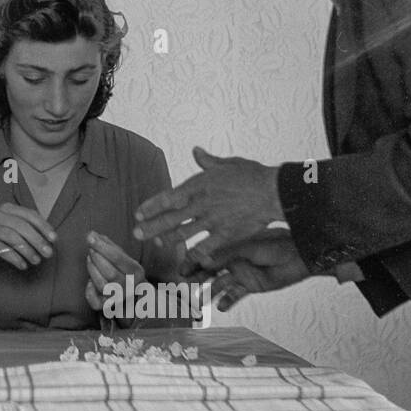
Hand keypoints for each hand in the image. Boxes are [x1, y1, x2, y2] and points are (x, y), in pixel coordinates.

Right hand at [0, 204, 54, 270]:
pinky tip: (22, 265)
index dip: (43, 226)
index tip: (54, 239)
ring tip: (36, 261)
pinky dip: (14, 258)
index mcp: (7, 208)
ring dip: (27, 251)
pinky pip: (1, 249)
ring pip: (12, 237)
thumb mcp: (11, 227)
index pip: (29, 214)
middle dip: (38, 240)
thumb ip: (28, 227)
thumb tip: (50, 238)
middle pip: (22, 226)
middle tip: (48, 253)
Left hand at [83, 231, 143, 312]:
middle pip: (110, 273)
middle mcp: (130, 287)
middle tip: (90, 248)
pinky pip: (95, 303)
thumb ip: (109, 245)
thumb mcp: (122, 256)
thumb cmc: (124, 271)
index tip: (90, 237)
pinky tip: (89, 281)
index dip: (102, 247)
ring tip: (88, 259)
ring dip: (92, 270)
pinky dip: (89, 291)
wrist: (132, 295)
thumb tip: (92, 234)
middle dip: (97, 258)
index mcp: (137, 272)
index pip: (118, 259)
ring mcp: (120, 298)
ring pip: (103, 286)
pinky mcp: (108, 307)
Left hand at [134, 148, 282, 263]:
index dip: (151, 206)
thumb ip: (208, 161)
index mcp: (199, 185)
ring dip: (166, 239)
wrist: (274, 191)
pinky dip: (194, 254)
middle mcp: (201, 204)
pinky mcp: (226, 234)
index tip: (138, 213)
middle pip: (170, 218)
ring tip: (155, 243)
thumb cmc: (252, 175)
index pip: (168, 197)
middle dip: (151, 226)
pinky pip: (205, 247)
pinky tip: (185, 260)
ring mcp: (212, 220)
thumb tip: (196, 151)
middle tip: (136, 233)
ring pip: (183, 233)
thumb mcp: (227, 163)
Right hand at [187, 232, 311, 311]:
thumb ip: (226, 254)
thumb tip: (203, 260)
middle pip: (209, 271)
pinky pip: (235, 295)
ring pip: (219, 284)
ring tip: (198, 303)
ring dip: (209, 293)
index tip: (181, 271)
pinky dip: (227, 301)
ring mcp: (241, 273)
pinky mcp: (251, 285)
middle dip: (196, 279)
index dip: (192, 262)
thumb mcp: (248, 248)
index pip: (206, 254)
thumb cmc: (275, 245)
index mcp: (229, 246)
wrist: (300, 256)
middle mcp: (232, 260)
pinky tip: (221, 307)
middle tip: (183, 289)